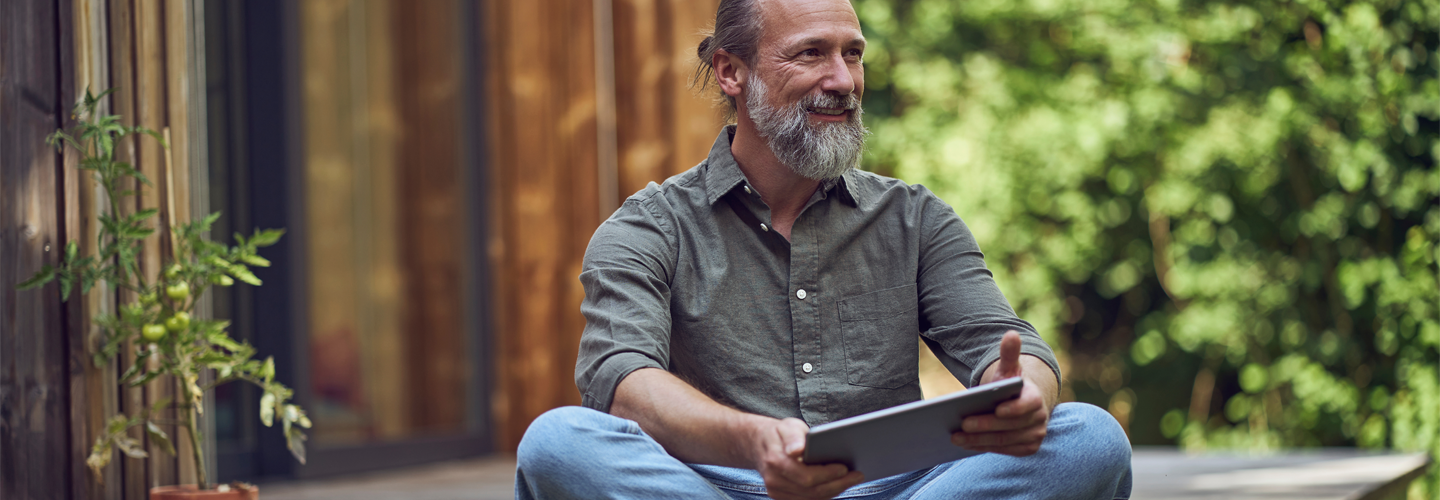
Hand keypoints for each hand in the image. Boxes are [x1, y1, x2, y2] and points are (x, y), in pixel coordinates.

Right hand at [751, 417, 864, 499]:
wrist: (758, 445)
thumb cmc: (779, 433)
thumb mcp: (787, 426)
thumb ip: (793, 437)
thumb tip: (797, 450)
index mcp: (775, 462)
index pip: (807, 477)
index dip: (828, 475)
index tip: (846, 468)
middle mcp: (774, 481)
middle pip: (812, 491)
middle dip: (838, 484)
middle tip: (858, 475)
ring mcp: (776, 492)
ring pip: (812, 498)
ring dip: (834, 490)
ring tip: (852, 479)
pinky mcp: (781, 497)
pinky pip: (807, 499)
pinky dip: (825, 494)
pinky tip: (839, 484)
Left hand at [951, 330, 1053, 456]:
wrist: (1022, 403)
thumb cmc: (1012, 384)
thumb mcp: (1009, 368)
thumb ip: (1009, 353)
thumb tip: (1011, 334)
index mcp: (1036, 398)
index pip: (1027, 405)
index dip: (1013, 409)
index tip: (997, 409)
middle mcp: (1039, 420)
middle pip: (1009, 427)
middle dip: (985, 426)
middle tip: (961, 425)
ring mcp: (1034, 436)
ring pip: (1004, 441)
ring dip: (979, 441)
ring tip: (955, 437)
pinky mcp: (1027, 448)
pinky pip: (1003, 451)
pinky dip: (983, 447)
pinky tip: (965, 445)